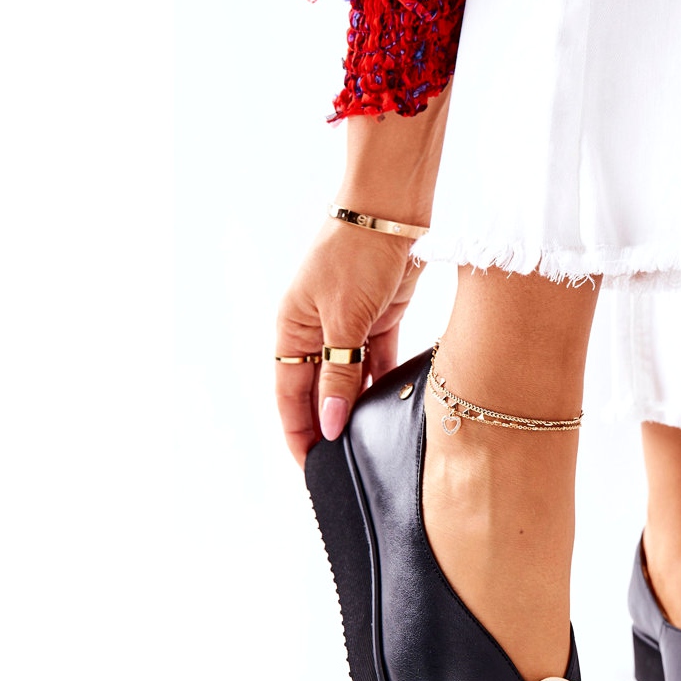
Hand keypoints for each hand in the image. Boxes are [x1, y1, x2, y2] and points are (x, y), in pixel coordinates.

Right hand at [276, 219, 421, 466]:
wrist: (391, 211)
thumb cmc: (356, 255)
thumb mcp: (345, 319)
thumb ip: (338, 374)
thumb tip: (328, 424)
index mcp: (291, 330)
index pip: (289, 396)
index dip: (298, 433)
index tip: (311, 469)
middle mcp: (315, 332)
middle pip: (318, 392)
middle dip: (328, 428)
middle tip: (344, 468)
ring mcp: (347, 327)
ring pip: (349, 381)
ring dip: (356, 409)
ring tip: (369, 446)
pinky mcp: (378, 320)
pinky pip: (377, 363)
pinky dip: (382, 384)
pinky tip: (391, 410)